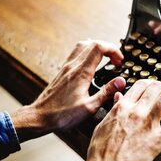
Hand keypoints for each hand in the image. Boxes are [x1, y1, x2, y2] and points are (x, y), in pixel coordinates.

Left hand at [11, 40, 125, 141]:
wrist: (40, 117)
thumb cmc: (62, 115)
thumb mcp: (90, 107)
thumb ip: (106, 92)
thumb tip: (120, 82)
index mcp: (81, 73)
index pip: (99, 47)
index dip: (113, 50)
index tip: (120, 60)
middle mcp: (72, 66)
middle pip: (92, 43)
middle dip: (108, 48)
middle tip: (116, 61)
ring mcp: (66, 68)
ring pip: (83, 46)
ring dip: (97, 48)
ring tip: (106, 59)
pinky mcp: (63, 72)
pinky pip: (76, 53)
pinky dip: (88, 53)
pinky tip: (92, 63)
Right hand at [86, 79, 160, 160]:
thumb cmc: (101, 151)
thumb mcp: (103, 124)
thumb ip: (114, 108)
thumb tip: (119, 97)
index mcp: (122, 107)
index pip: (141, 84)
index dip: (150, 85)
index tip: (153, 91)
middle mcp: (136, 111)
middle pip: (157, 87)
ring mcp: (148, 124)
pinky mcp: (158, 139)